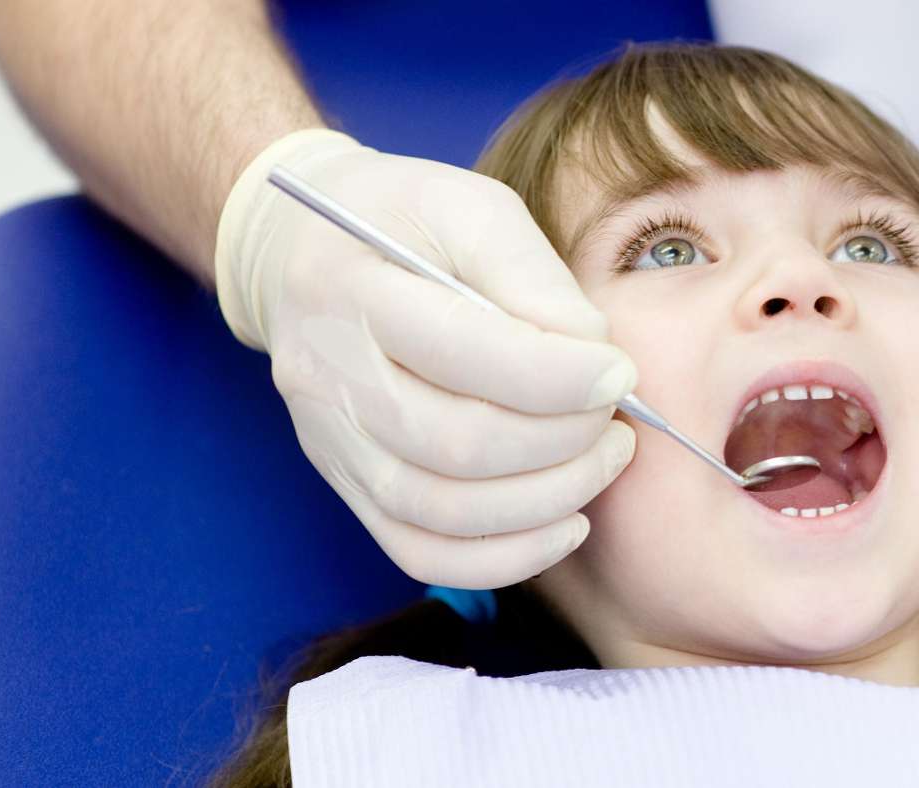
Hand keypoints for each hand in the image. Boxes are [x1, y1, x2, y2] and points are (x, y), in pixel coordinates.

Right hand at [214, 129, 636, 588]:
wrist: (298, 253)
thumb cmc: (403, 221)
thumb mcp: (470, 206)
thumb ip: (532, 274)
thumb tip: (594, 353)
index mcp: (356, 291)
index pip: (466, 354)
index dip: (559, 377)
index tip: (620, 374)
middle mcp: (331, 377)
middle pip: (456, 445)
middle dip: (562, 444)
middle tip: (615, 424)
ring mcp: (332, 442)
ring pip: (442, 511)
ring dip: (545, 502)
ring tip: (601, 463)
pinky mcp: (346, 486)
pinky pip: (421, 553)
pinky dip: (502, 558)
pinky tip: (564, 526)